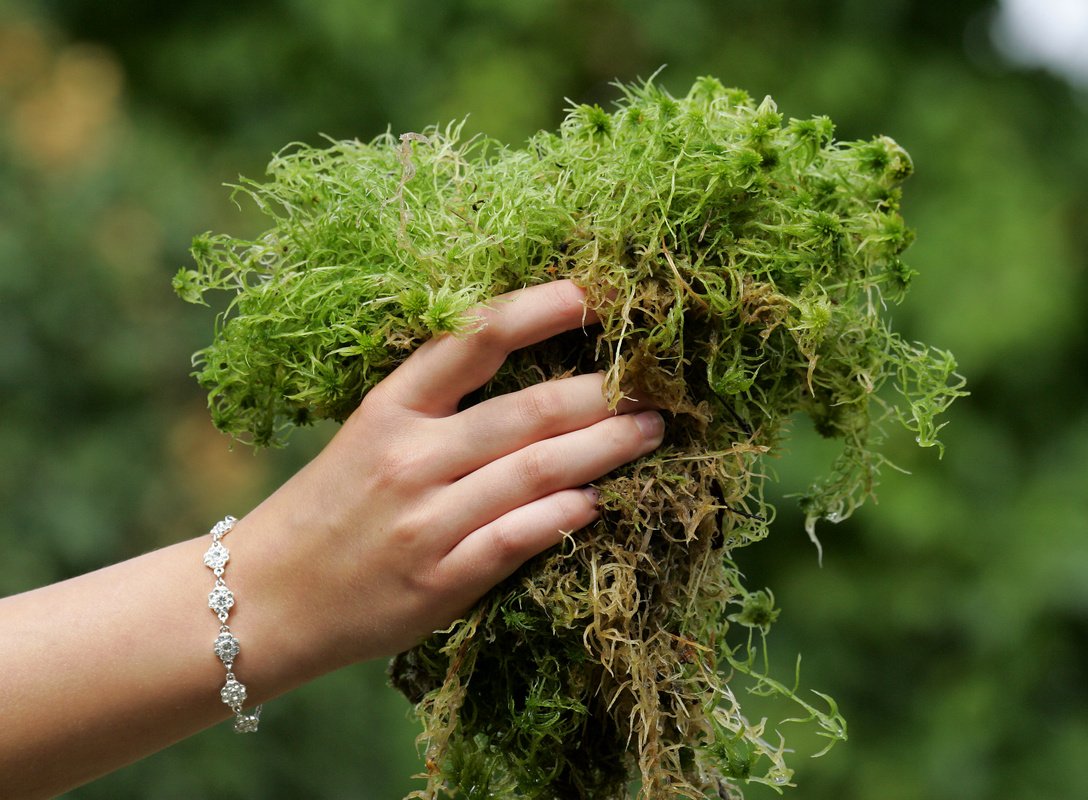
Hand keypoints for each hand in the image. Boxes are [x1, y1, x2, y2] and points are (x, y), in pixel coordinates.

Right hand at [234, 280, 663, 682]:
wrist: (263, 599)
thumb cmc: (328, 508)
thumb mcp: (365, 434)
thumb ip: (436, 404)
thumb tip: (533, 372)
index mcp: (389, 408)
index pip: (473, 339)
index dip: (539, 310)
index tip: (593, 295)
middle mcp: (409, 457)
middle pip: (526, 412)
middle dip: (601, 393)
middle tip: (654, 383)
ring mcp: (426, 522)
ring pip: (536, 473)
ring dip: (604, 450)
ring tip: (649, 432)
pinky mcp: (439, 581)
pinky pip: (517, 539)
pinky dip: (562, 516)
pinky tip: (597, 503)